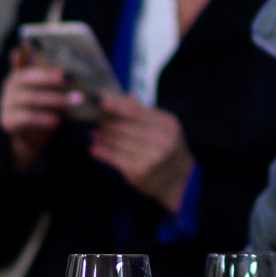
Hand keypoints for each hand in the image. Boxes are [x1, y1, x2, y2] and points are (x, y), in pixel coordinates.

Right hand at [0, 45, 84, 173]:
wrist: (38, 136)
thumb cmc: (50, 106)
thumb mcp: (56, 91)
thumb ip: (61, 77)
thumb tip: (80, 68)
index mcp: (22, 72)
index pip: (21, 58)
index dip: (23, 51)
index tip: (27, 41)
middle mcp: (10, 85)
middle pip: (27, 77)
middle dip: (51, 77)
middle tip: (72, 77)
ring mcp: (6, 103)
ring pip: (29, 98)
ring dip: (55, 99)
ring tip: (76, 100)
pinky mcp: (7, 121)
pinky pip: (25, 117)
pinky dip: (43, 118)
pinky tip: (58, 120)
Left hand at [89, 92, 196, 211]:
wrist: (181, 180)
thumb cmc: (168, 148)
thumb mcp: (164, 126)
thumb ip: (143, 112)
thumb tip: (123, 96)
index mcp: (167, 123)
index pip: (135, 110)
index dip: (115, 104)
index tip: (99, 99)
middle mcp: (161, 140)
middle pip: (123, 126)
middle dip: (105, 122)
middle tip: (94, 120)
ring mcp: (151, 158)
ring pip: (116, 142)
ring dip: (101, 137)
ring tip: (94, 134)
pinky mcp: (139, 173)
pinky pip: (114, 158)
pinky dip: (101, 152)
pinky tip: (94, 149)